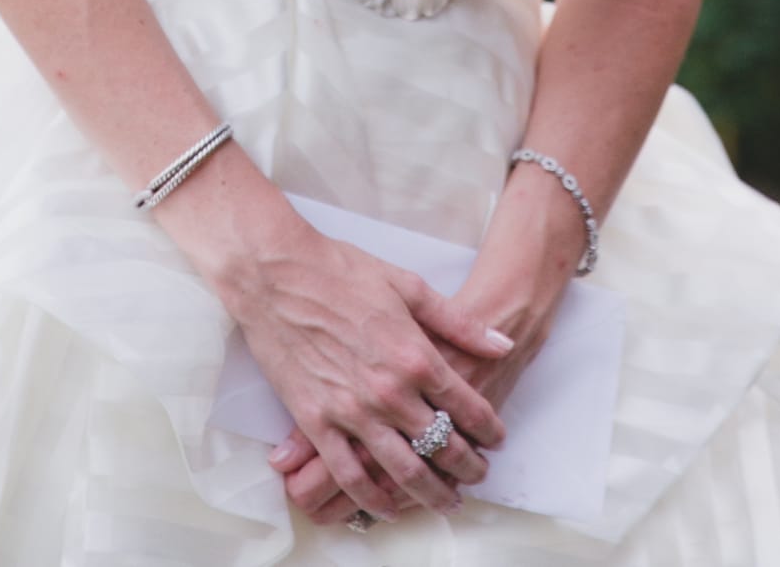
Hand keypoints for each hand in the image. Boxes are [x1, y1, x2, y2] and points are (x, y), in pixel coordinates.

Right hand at [270, 289, 541, 527]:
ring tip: (447, 502)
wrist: (276, 274)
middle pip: (440, 445)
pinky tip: (389, 507)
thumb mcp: (408, 286)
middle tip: (478, 476)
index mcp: (415, 355)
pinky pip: (350, 475)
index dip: (487, 428)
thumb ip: (458, 322)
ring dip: (430, 493)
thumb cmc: (341, 271)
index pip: (465, 406)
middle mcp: (389, 391)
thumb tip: (503, 343)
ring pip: (402, 470)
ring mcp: (352, 411)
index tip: (496, 439)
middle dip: (466, 467)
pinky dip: (373, 498)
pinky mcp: (315, 422)